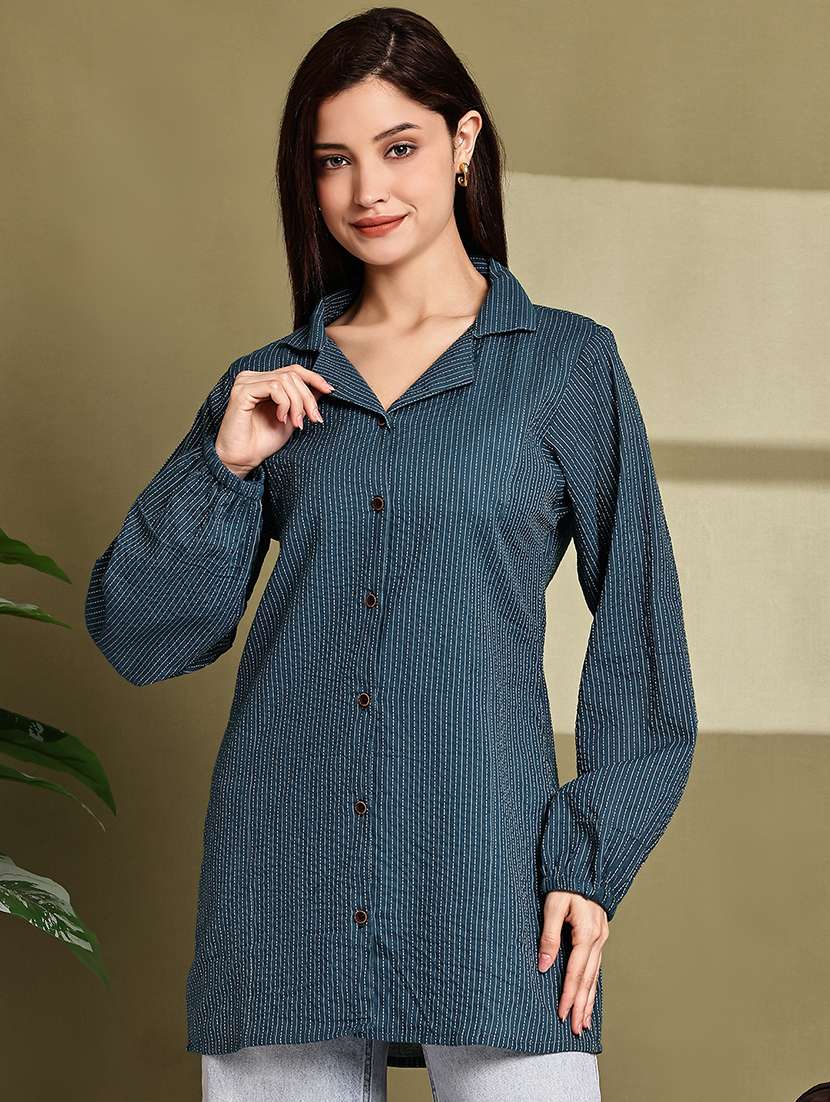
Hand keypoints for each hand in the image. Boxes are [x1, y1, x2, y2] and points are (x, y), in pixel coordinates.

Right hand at [214, 365, 333, 475]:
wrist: (243, 459)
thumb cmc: (262, 442)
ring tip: (296, 423)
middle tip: (314, 419)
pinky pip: (274, 388)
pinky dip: (284, 403)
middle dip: (307, 397)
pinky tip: (281, 419)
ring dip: (297, 403)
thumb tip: (324, 388)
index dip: (314, 378)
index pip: (293, 370)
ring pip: (285, 380)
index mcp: (263, 381)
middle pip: (292, 374)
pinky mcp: (242, 391)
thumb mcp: (291, 418)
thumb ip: (302, 402)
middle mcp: (253, 377)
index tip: (330, 391)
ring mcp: (245, 382)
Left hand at [538, 890, 608, 1034]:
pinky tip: (589, 997)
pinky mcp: (599, 938)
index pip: (575, 971)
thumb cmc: (565, 883)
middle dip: (581, 1006)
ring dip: (589, 1000)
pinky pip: (596, 967)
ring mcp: (601, 939)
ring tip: (584, 1022)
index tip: (562, 1013)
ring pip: (594, 976)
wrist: (583, 868)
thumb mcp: (552, 905)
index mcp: (587, 933)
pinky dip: (593, 985)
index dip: (568, 994)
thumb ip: (548, 936)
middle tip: (575, 1029)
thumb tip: (544, 965)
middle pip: (588, 979)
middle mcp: (598, 940)